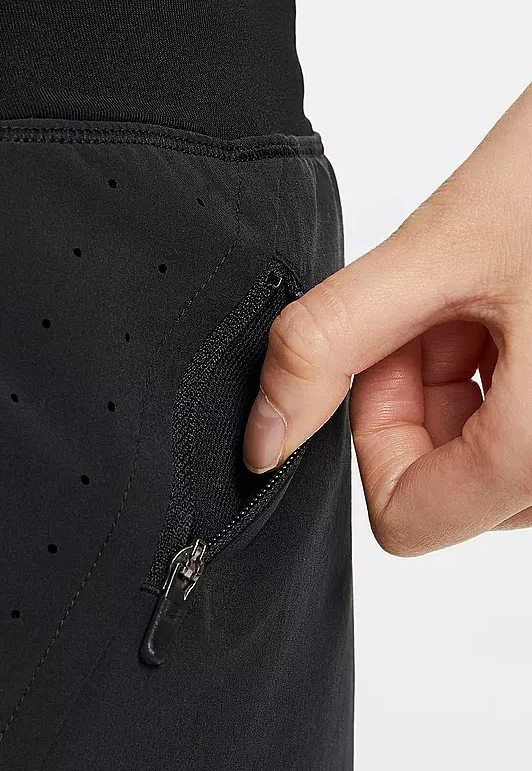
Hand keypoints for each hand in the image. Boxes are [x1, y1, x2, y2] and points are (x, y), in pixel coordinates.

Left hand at [243, 83, 531, 555]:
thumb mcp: (441, 251)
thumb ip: (329, 345)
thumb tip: (264, 438)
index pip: (407, 519)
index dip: (375, 427)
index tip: (393, 342)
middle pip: (448, 481)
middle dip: (420, 389)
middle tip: (450, 297)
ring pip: (487, 451)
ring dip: (461, 371)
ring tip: (491, 285)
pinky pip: (528, 420)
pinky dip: (502, 362)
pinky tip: (517, 293)